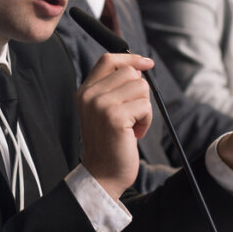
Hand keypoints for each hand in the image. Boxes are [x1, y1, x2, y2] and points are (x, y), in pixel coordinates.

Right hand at [77, 53, 153, 198]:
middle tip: (132, 115)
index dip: (131, 57)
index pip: (109, 60)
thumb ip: (114, 88)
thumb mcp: (104, 111)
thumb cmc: (108, 144)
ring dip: (144, 108)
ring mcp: (101, 105)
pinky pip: (145, 106)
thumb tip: (139, 67)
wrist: (102, 174)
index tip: (147, 63)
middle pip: (130, 72)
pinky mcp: (115, 117)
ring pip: (141, 87)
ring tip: (133, 126)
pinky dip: (146, 121)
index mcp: (85, 91)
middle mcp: (90, 95)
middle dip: (140, 93)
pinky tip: (134, 134)